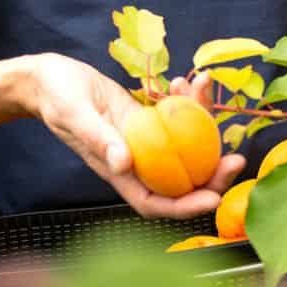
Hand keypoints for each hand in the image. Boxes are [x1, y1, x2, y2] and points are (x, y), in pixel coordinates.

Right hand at [26, 56, 244, 218]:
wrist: (48, 79)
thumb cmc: (55, 97)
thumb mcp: (74, 114)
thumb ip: (98, 138)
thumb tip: (123, 164)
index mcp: (117, 171)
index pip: (155, 202)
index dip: (184, 207)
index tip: (213, 198)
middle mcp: (136, 161)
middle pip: (181, 179)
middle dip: (213, 173)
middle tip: (237, 157)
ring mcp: (145, 140)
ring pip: (186, 145)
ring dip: (205, 122)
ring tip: (204, 87)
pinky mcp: (148, 119)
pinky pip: (177, 117)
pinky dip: (188, 101)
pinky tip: (188, 79)